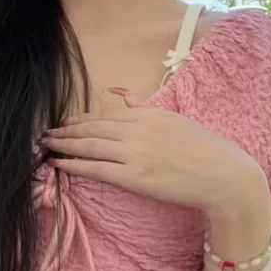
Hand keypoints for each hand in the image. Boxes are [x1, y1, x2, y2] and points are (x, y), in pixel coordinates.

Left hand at [40, 87, 264, 212]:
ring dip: (64, 146)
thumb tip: (119, 94)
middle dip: (66, 132)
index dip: (80, 120)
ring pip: (89, 147)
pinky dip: (75, 165)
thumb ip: (144, 106)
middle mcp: (138, 130)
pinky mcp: (135, 177)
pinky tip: (60, 164)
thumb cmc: (204, 150)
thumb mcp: (174, 118)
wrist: (225, 176)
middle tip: (45, 134)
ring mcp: (135, 153)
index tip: (64, 123)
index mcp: (148, 114)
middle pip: (92, 129)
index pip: (105, 116)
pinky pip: (97, 169)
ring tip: (46, 147)